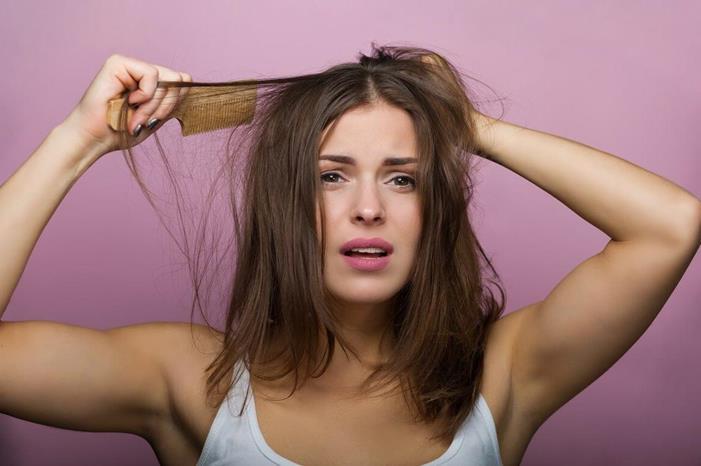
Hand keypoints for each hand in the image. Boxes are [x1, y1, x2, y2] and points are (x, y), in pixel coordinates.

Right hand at [60, 54, 191, 157]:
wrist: (95, 139)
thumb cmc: (121, 131)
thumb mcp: (157, 117)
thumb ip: (172, 101)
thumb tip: (190, 82)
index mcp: (152, 84)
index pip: (182, 82)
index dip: (176, 103)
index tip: (156, 121)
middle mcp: (141, 71)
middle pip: (178, 80)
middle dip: (164, 108)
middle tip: (144, 122)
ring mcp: (130, 65)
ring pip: (168, 79)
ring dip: (153, 106)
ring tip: (135, 118)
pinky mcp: (118, 62)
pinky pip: (151, 74)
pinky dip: (145, 95)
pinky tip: (129, 101)